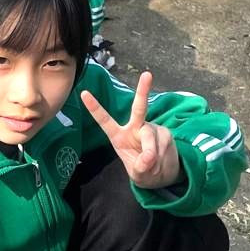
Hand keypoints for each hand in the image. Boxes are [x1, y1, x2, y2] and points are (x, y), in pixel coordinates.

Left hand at [79, 71, 181, 189]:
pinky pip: (163, 146)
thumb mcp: (137, 174)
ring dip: (152, 157)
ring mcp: (152, 129)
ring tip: (152, 167)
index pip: (105, 120)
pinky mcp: (165, 134)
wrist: (163, 176)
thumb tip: (149, 157)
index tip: (84, 93)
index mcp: (119, 135)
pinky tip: (161, 163)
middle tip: (147, 75)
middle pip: (139, 108)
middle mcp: (135, 127)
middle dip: (143, 91)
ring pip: (150, 138)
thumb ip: (139, 166)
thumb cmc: (143, 170)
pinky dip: (161, 159)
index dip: (95, 108)